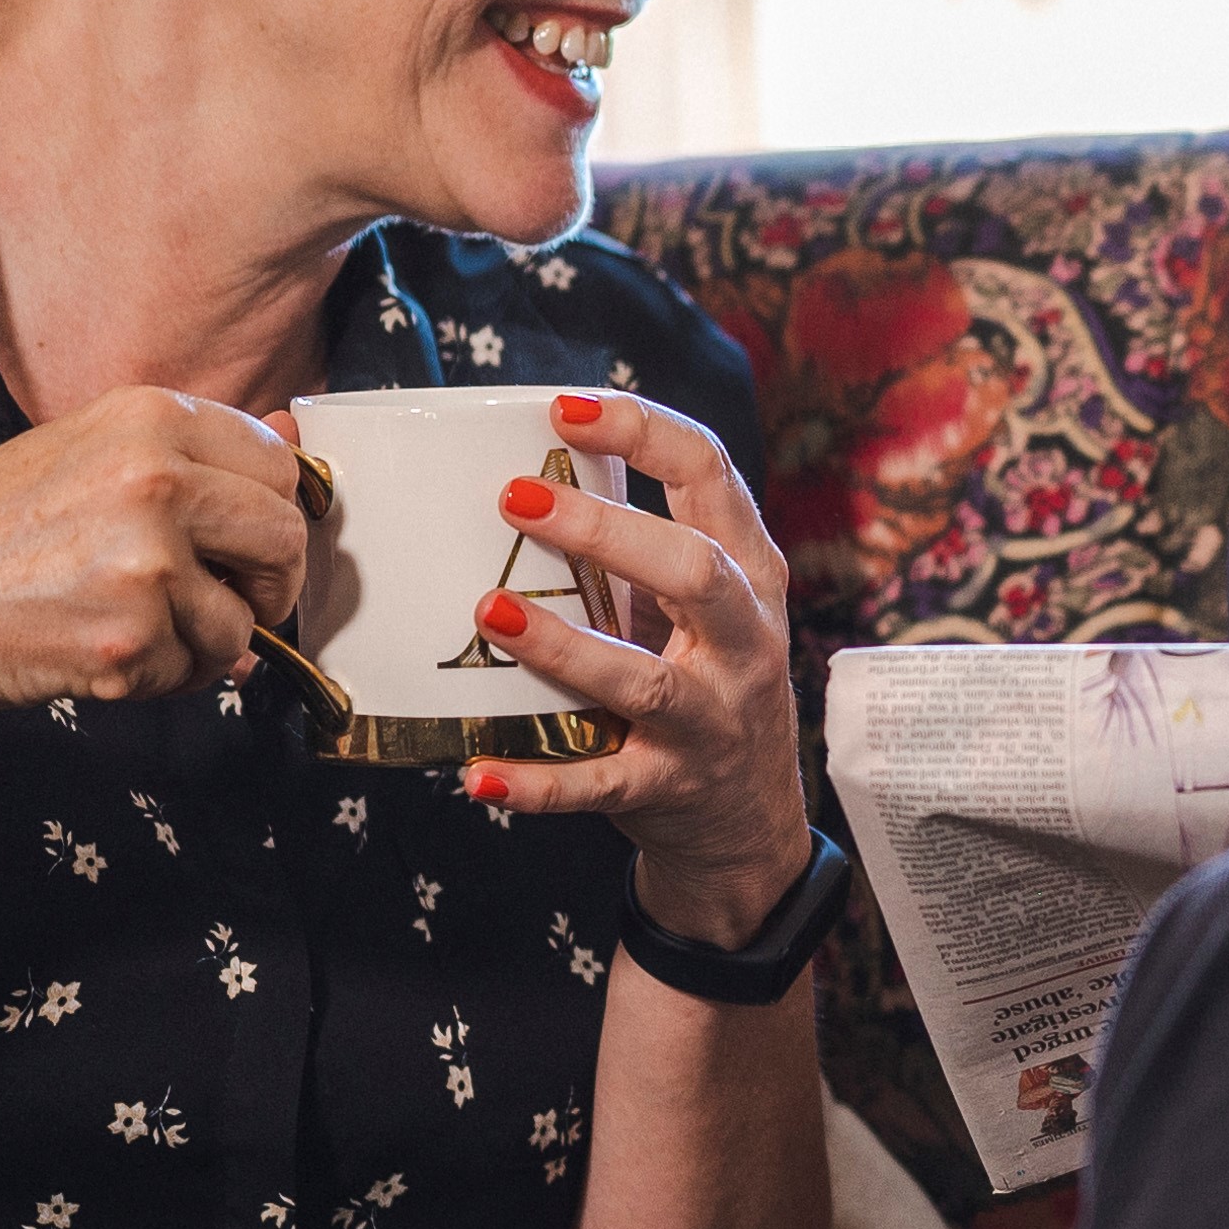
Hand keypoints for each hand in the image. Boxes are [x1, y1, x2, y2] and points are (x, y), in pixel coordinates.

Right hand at [0, 385, 308, 727]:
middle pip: (285, 538)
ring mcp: (146, 554)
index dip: (274, 516)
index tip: (250, 547)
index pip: (280, 464)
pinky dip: (161, 678)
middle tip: (223, 604)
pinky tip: (101, 653)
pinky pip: (197, 671)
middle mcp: (156, 474)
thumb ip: (192, 453)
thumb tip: (301, 432)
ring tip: (129, 628)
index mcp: (149, 415)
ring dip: (201, 644)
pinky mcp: (132, 631)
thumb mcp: (88, 458)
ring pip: (245, 620)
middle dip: (266, 586)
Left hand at [446, 392, 810, 936]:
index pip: (711, 474)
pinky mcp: (666, 787)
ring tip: (491, 613)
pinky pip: (598, 785)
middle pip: (695, 571)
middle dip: (606, 530)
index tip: (562, 408)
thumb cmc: (702, 680)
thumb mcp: (702, 606)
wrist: (746, 821)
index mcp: (750, 573)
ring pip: (645, 682)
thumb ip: (641, 546)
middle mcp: (743, 642)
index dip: (641, 430)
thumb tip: (525, 465)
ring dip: (565, 648)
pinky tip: (477, 775)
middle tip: (514, 499)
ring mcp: (709, 720)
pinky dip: (536, 785)